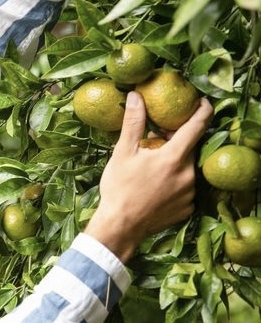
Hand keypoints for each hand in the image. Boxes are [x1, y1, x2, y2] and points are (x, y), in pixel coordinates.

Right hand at [85, 91, 212, 262]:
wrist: (120, 226)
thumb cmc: (119, 188)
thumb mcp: (123, 153)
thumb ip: (134, 123)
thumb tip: (135, 96)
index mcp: (174, 157)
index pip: (197, 126)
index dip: (202, 110)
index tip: (202, 102)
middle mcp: (189, 174)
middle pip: (188, 150)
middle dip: (174, 143)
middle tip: (154, 144)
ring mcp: (190, 194)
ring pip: (185, 170)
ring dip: (173, 165)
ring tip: (150, 171)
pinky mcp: (187, 209)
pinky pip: (184, 190)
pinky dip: (173, 185)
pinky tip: (155, 189)